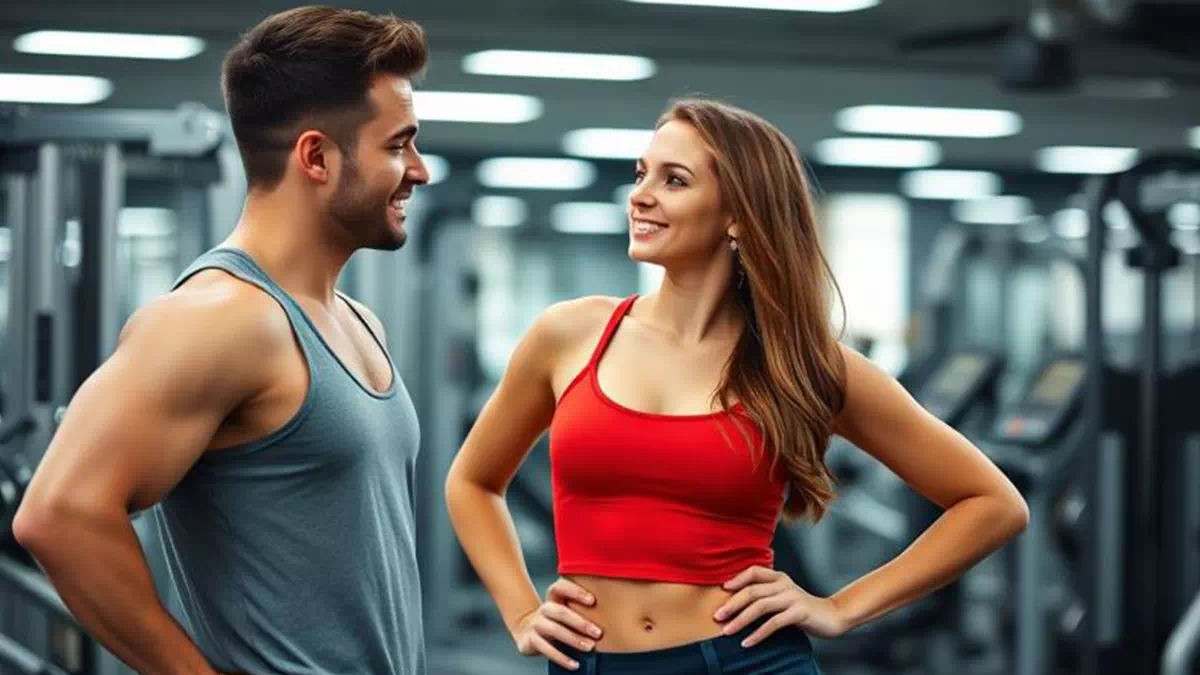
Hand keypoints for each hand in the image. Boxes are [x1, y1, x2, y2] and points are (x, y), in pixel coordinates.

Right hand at [512, 578, 604, 670]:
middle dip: (581, 623)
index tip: (592, 600)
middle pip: (561, 612)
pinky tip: (575, 664)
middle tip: (598, 633)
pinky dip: (562, 658)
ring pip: (555, 630)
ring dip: (574, 640)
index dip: (575, 592)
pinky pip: (547, 649)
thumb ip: (580, 607)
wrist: (526, 630)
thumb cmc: (555, 620)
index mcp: (553, 598)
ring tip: (590, 647)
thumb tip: (612, 611)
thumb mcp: (564, 609)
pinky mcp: (531, 640)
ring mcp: (536, 624)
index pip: (560, 587)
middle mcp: (544, 609)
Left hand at [714, 566, 847, 645]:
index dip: (737, 578)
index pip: (754, 571)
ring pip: (760, 606)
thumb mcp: (783, 596)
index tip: (722, 590)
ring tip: (727, 631)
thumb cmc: (801, 608)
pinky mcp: (799, 612)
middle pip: (752, 591)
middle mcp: (784, 584)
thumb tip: (735, 601)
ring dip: (741, 620)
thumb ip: (766, 594)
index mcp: (779, 577)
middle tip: (716, 616)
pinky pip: (774, 623)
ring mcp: (792, 597)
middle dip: (732, 604)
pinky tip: (747, 642)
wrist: (832, 616)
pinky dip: (758, 633)